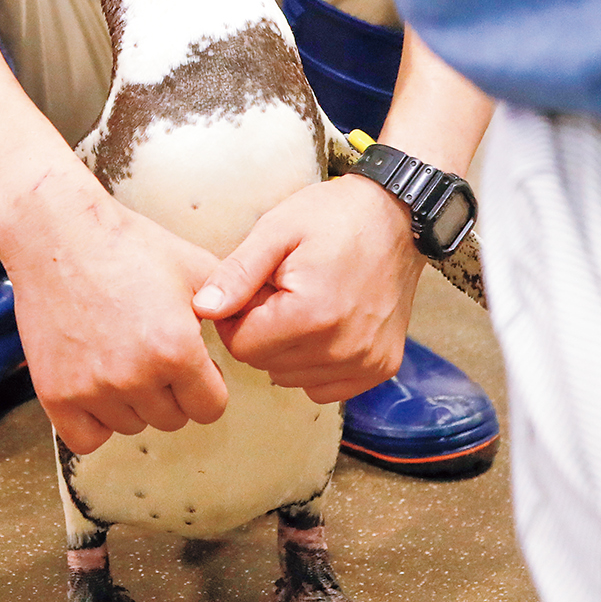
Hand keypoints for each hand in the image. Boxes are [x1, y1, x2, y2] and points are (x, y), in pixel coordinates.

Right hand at [0, 172, 230, 453]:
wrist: (57, 233)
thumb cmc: (125, 245)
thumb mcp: (194, 267)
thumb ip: (232, 307)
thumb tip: (256, 331)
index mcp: (176, 349)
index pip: (210, 408)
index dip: (207, 384)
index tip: (193, 364)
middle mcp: (135, 376)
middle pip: (172, 419)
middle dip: (171, 391)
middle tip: (153, 351)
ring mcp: (92, 388)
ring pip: (132, 425)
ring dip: (133, 402)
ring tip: (122, 355)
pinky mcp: (56, 394)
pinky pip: (87, 438)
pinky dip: (95, 421)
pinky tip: (98, 387)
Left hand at [189, 174, 425, 403]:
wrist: (397, 216)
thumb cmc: (335, 216)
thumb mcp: (276, 230)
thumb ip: (236, 274)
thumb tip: (203, 309)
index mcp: (311, 315)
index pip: (242, 347)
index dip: (237, 317)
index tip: (254, 288)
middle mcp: (342, 348)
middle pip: (265, 364)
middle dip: (262, 330)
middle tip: (281, 290)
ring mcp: (366, 362)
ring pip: (291, 377)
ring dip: (287, 347)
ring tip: (305, 302)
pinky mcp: (381, 367)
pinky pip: (324, 386)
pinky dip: (314, 362)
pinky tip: (324, 325)